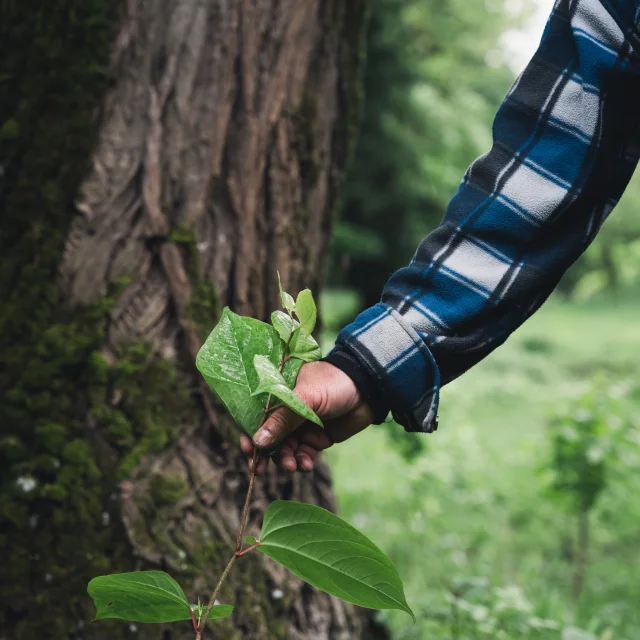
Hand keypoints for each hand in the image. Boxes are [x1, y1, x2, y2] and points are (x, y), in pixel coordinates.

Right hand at [240, 361, 373, 473]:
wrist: (368, 389)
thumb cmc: (333, 383)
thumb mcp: (305, 398)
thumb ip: (282, 420)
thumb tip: (258, 442)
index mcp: (279, 394)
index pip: (256, 415)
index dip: (249, 433)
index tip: (248, 450)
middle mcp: (287, 411)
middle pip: (268, 436)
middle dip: (265, 454)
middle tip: (260, 469)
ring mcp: (301, 425)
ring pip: (285, 449)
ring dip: (285, 460)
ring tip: (292, 465)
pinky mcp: (316, 438)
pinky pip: (302, 455)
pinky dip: (301, 462)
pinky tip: (306, 465)